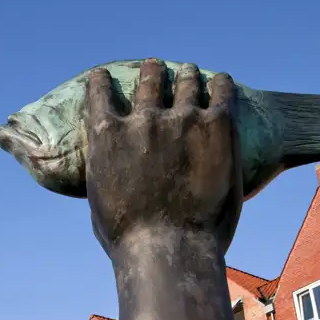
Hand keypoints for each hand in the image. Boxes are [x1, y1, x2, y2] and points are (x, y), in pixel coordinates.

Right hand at [85, 60, 242, 255]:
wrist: (169, 250)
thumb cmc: (128, 238)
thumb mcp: (99, 198)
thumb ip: (104, 168)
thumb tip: (109, 165)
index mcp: (107, 135)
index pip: (99, 93)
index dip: (101, 82)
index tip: (104, 77)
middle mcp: (143, 118)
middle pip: (148, 80)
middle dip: (150, 72)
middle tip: (154, 69)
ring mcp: (182, 119)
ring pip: (184, 80)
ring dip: (184, 75)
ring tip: (188, 73)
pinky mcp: (217, 125)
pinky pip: (221, 91)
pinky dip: (219, 84)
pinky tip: (220, 81)